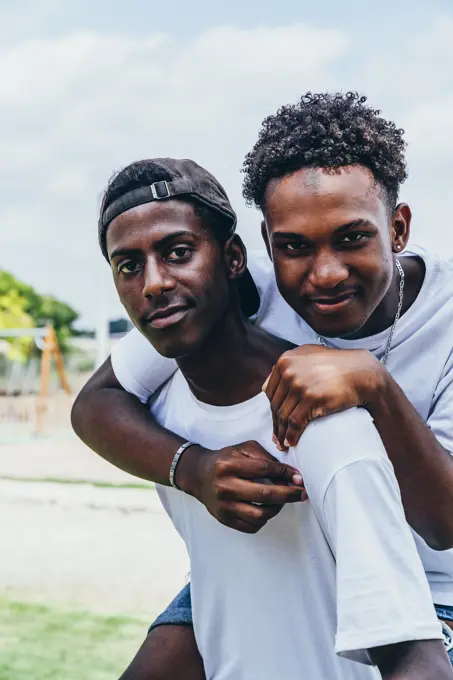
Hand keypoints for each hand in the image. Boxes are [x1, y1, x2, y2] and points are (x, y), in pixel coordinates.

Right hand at [176, 440, 305, 533]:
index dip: (285, 474)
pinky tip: (266, 509)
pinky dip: (264, 519)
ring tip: (282, 501)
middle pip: (265, 495)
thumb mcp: (243, 449)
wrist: (199, 476)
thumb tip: (290, 473)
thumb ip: (265, 457)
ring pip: (260, 515)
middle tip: (302, 493)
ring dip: (277, 508)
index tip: (299, 478)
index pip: (264, 469)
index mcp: (229, 465)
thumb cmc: (226, 460)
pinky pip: (252, 526)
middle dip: (289, 494)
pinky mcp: (224, 519)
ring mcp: (224, 506)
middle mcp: (225, 486)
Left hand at [263, 344, 382, 448]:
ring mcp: (299, 384)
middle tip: (276, 439)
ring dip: (281, 433)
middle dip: (275, 424)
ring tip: (283, 444)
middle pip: (276, 404)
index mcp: (285, 361)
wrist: (361, 373)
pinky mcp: (311, 398)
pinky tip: (291, 442)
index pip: (271, 391)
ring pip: (283, 415)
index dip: (272, 410)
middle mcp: (289, 371)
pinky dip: (291, 435)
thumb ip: (288, 366)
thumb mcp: (308, 356)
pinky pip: (295, 422)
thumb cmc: (337, 365)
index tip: (275, 422)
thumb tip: (265, 387)